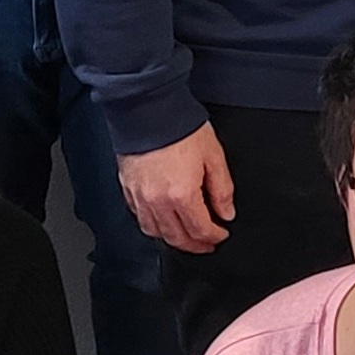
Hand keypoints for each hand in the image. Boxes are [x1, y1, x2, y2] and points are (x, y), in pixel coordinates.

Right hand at [121, 123, 234, 252]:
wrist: (147, 109)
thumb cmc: (179, 127)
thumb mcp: (213, 156)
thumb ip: (221, 189)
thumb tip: (226, 212)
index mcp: (181, 195)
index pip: (200, 230)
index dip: (214, 237)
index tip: (221, 234)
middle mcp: (158, 201)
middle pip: (177, 238)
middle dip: (195, 245)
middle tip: (206, 244)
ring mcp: (139, 197)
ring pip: (155, 232)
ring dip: (173, 239)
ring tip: (185, 236)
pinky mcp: (127, 188)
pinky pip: (140, 217)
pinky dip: (153, 225)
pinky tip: (162, 220)